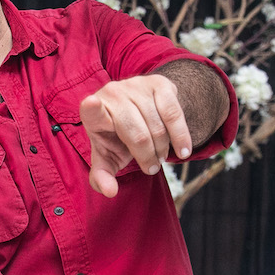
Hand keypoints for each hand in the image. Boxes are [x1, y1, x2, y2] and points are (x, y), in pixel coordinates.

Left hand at [79, 74, 192, 197]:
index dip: (92, 108)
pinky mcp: (159, 83)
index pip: (91, 111)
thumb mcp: (107, 157)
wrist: (137, 109)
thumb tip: (110, 191)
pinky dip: (181, 136)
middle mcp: (113, 94)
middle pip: (137, 134)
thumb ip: (102, 176)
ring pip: (157, 127)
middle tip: (151, 168)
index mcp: (93, 113)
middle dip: (147, 157)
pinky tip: (183, 150)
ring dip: (162, 150)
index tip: (91, 103)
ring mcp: (136, 86)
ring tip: (160, 158)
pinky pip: (174, 114)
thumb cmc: (116, 138)